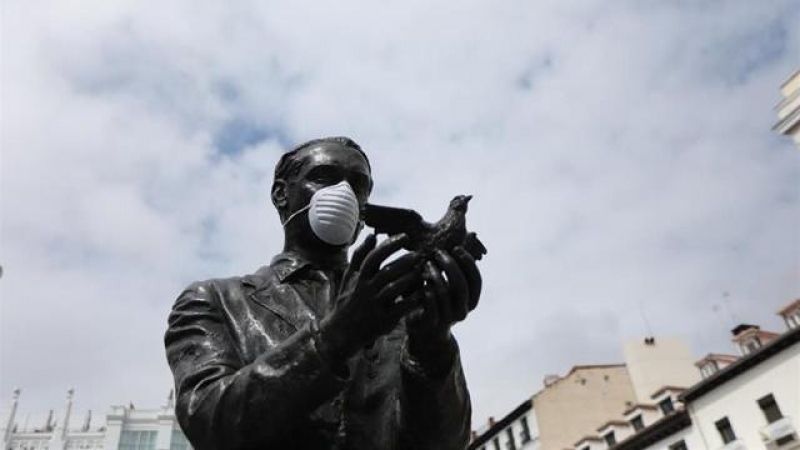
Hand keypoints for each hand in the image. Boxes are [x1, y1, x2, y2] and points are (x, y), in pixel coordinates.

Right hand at [319, 234, 422, 361]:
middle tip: (419, 254)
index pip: (374, 257)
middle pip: (386, 272)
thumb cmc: (348, 299)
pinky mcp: (384, 320)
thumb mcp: (349, 277)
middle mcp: (366, 290)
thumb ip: (360, 256)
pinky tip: (423, 292)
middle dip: (404, 262)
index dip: (389, 245)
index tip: (405, 237)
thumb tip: (372, 235)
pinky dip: (413, 300)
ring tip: (422, 271)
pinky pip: (401, 308)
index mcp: (359, 278)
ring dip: (409, 279)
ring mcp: (375, 306)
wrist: (342, 331)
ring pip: (394, 289)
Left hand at [406, 246, 481, 355]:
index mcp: (472, 300)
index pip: (476, 279)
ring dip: (435, 276)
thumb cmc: (439, 299)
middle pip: (461, 285)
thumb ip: (459, 262)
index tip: (456, 248)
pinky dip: (426, 292)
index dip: (467, 263)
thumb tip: (470, 233)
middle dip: (450, 266)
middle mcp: (464, 311)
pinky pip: (431, 306)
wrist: (426, 331)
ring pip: (444, 294)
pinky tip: (420, 282)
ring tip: (426, 265)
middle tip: (438, 253)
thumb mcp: (450, 282)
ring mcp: (449, 319)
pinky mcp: (433, 324)